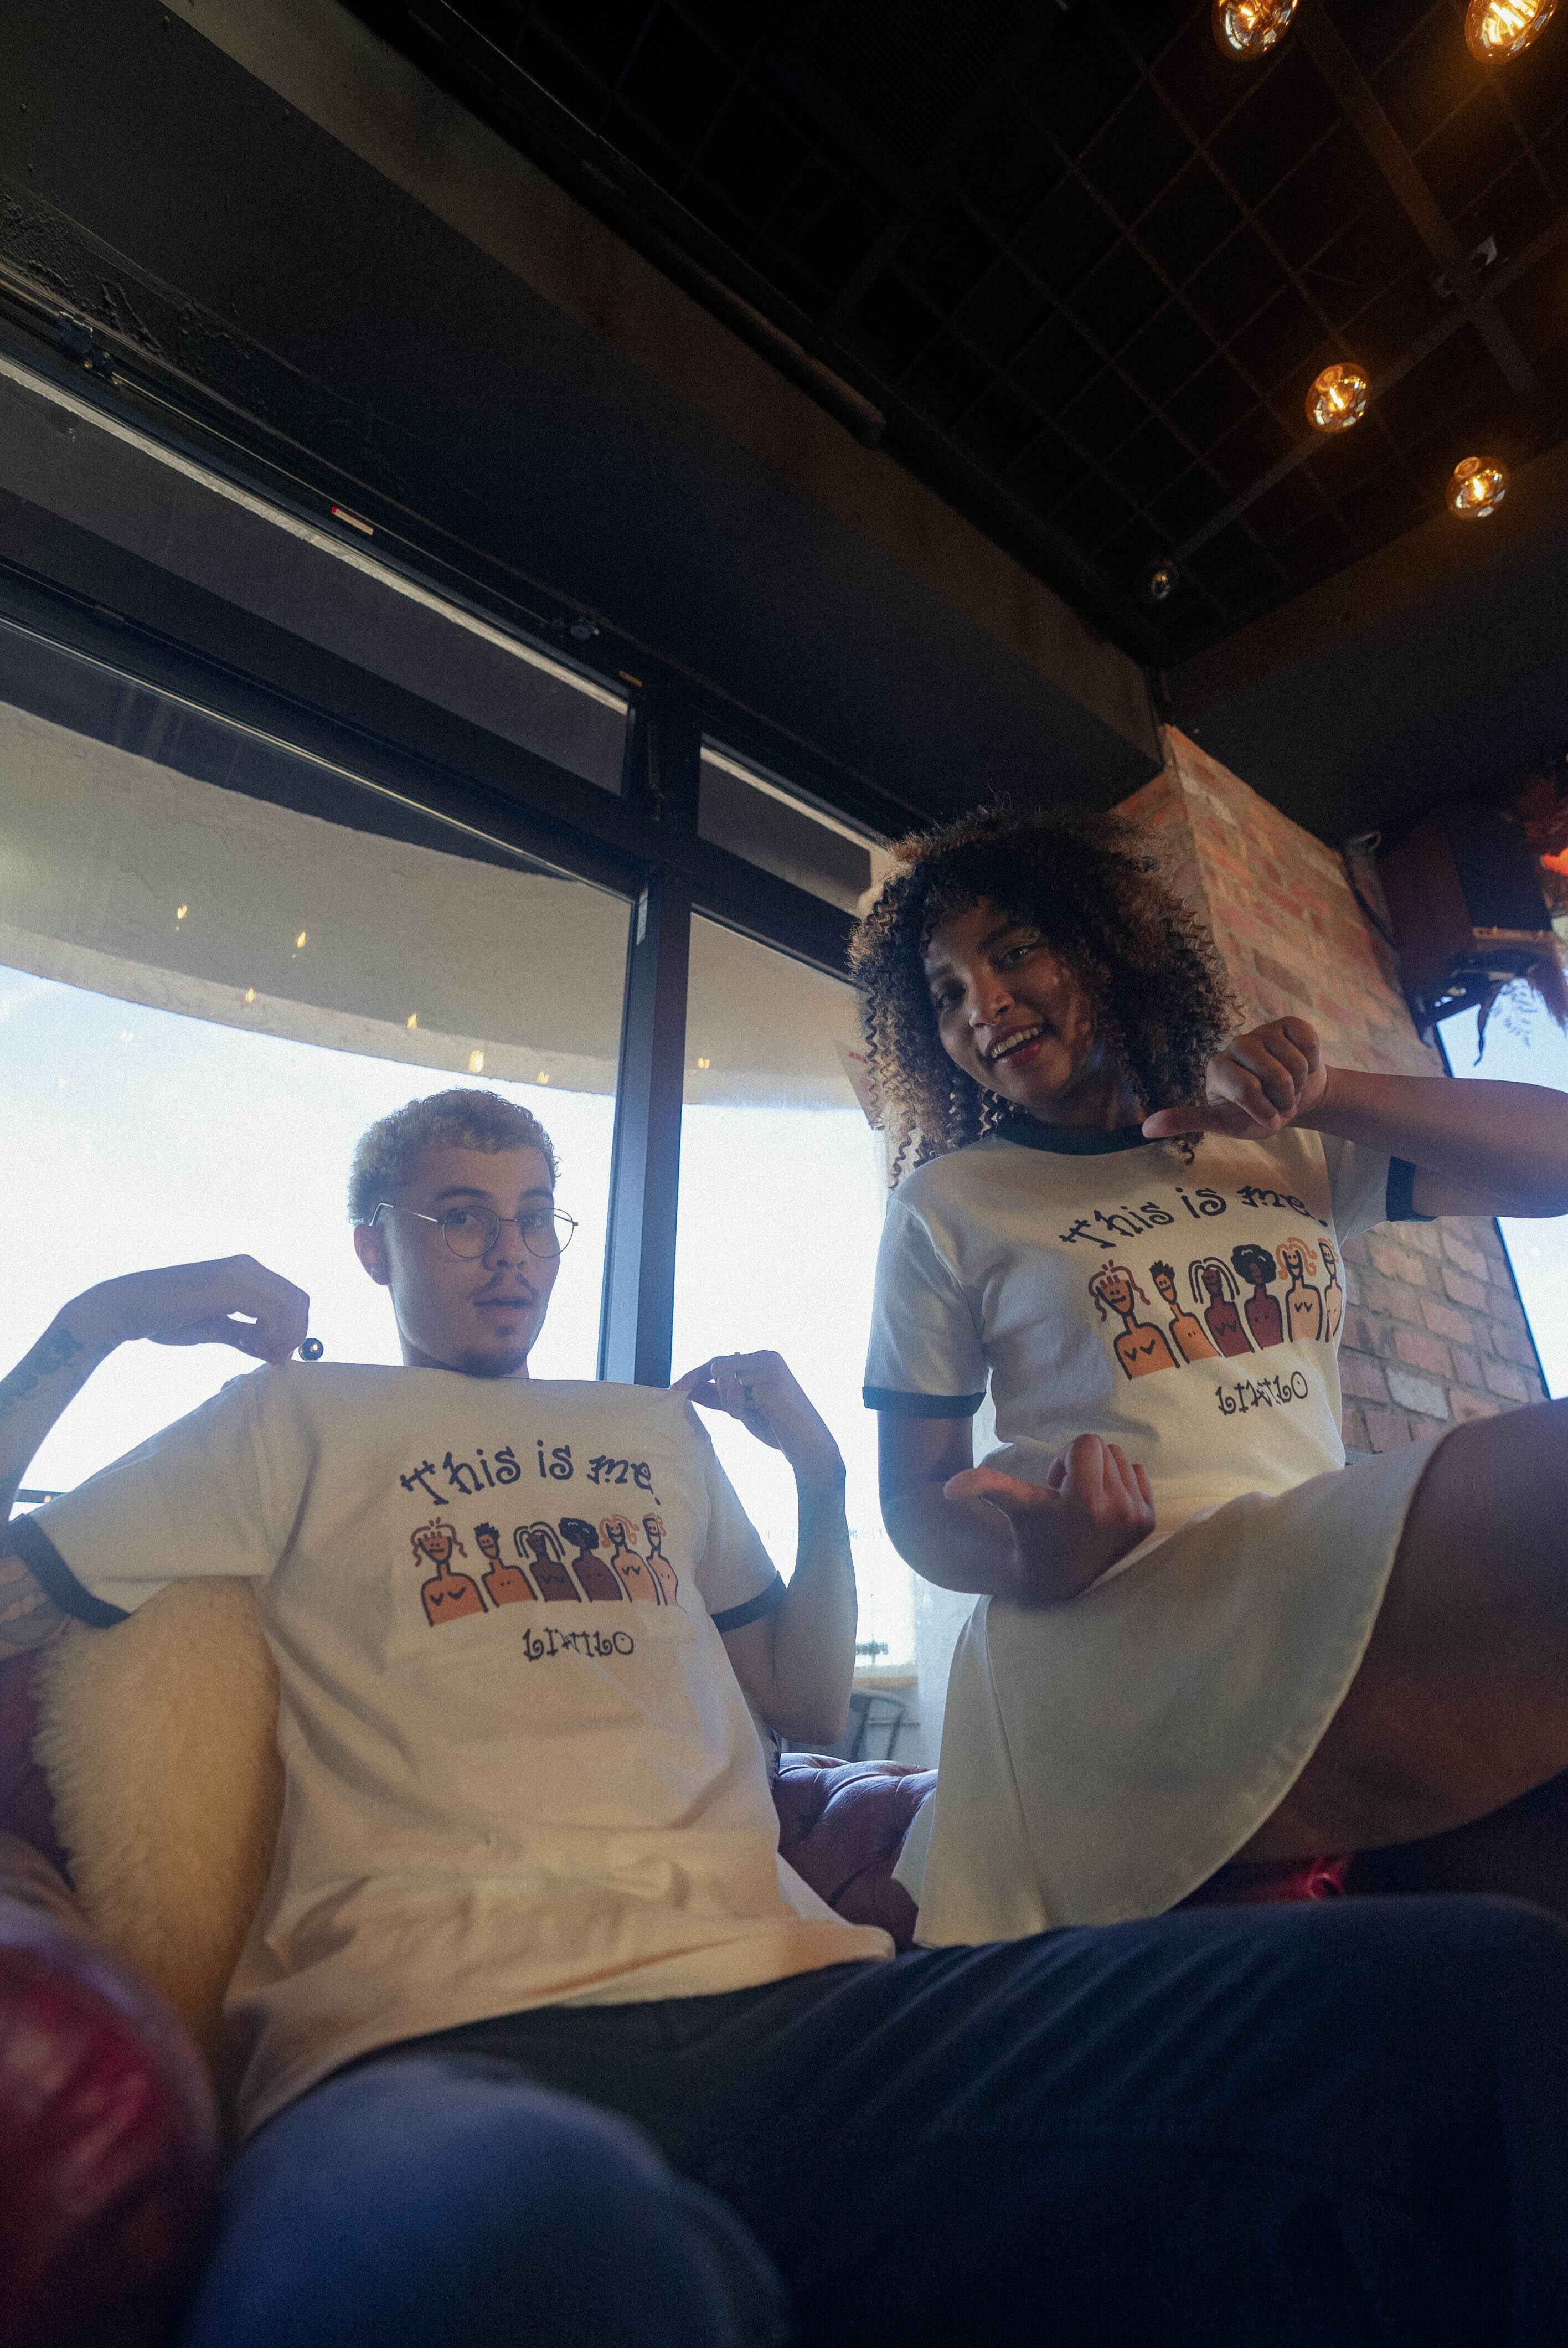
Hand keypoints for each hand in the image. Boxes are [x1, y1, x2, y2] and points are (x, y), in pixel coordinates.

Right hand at [66, 1257, 310, 1362]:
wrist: (129, 1308)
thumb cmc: (168, 1318)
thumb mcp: (216, 1328)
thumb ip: (245, 1335)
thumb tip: (273, 1350)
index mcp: (247, 1273)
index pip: (294, 1298)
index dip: (294, 1329)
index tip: (273, 1354)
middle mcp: (248, 1266)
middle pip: (299, 1300)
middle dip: (294, 1334)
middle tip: (271, 1357)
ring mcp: (239, 1272)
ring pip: (290, 1304)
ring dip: (282, 1335)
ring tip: (257, 1351)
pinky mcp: (228, 1284)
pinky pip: (271, 1308)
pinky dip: (270, 1332)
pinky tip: (246, 1343)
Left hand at [673, 1351, 844, 1492]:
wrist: (807, 1447)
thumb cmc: (776, 1426)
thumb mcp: (740, 1409)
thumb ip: (717, 1396)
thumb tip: (686, 1388)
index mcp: (760, 1359)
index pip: (717, 1362)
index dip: (694, 1375)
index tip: (673, 1389)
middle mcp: (766, 1356)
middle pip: (716, 1367)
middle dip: (720, 1395)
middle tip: (742, 1413)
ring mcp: (770, 1366)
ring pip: (723, 1379)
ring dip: (731, 1404)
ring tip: (755, 1413)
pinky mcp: (773, 1381)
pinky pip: (736, 1392)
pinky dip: (741, 1408)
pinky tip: (762, 1414)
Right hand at [945, 1434, 1153, 1604]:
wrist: (1057, 1575)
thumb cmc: (1032, 1532)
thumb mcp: (1012, 1505)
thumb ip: (983, 1486)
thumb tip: (948, 1489)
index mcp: (1087, 1501)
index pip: (1087, 1443)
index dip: (1066, 1460)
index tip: (1056, 1488)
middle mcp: (1118, 1509)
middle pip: (1105, 1449)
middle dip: (1083, 1466)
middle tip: (1067, 1497)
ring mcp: (1135, 1517)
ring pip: (1121, 1460)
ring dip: (1101, 1475)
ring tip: (1082, 1504)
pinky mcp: (1147, 1522)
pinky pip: (1138, 1474)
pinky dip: (1121, 1484)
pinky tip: (1101, 1509)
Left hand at [1142, 1016, 1328, 1141]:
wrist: (1297, 1099)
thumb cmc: (1258, 1114)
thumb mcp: (1223, 1123)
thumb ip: (1188, 1121)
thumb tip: (1145, 1129)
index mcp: (1217, 1069)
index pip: (1247, 1090)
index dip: (1265, 1111)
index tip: (1267, 1119)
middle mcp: (1237, 1046)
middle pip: (1276, 1078)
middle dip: (1286, 1100)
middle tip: (1280, 1102)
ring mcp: (1263, 1032)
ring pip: (1295, 1065)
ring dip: (1301, 1085)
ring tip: (1290, 1088)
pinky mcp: (1288, 1024)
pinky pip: (1308, 1044)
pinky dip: (1312, 1064)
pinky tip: (1302, 1067)